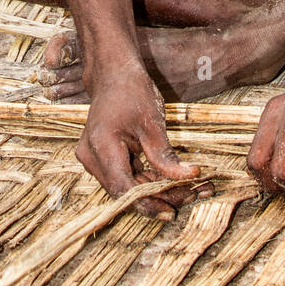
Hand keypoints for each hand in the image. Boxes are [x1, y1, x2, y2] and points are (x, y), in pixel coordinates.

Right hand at [76, 62, 203, 218]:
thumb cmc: (131, 91)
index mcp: (101, 147)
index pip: (124, 188)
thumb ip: (165, 155)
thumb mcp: (152, 122)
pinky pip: (126, 176)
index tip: (171, 212)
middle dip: (159, 196)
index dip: (148, 203)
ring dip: (157, 189)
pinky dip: (149, 179)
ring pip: (128, 186)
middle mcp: (92, 157)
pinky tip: (174, 181)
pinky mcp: (102, 159)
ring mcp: (94, 159)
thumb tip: (188, 176)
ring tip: (191, 189)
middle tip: (193, 195)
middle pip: (126, 191)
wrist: (112, 73)